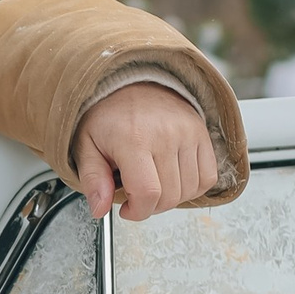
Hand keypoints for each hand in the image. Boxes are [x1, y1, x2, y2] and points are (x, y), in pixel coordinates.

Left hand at [72, 82, 217, 220]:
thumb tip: (99, 208)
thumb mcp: (86, 146)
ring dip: (171, 198)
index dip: (138, 212)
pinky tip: (172, 179)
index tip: (127, 210)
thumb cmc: (106, 115)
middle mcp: (166, 134)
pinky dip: (192, 187)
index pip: (148, 193)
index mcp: (134, 138)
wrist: (129, 82)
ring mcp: (188, 132)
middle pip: (170, 196)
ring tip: (152, 182)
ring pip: (190, 190)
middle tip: (135, 194)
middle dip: (150, 206)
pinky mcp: (201, 132)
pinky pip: (208, 176)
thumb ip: (92, 179)